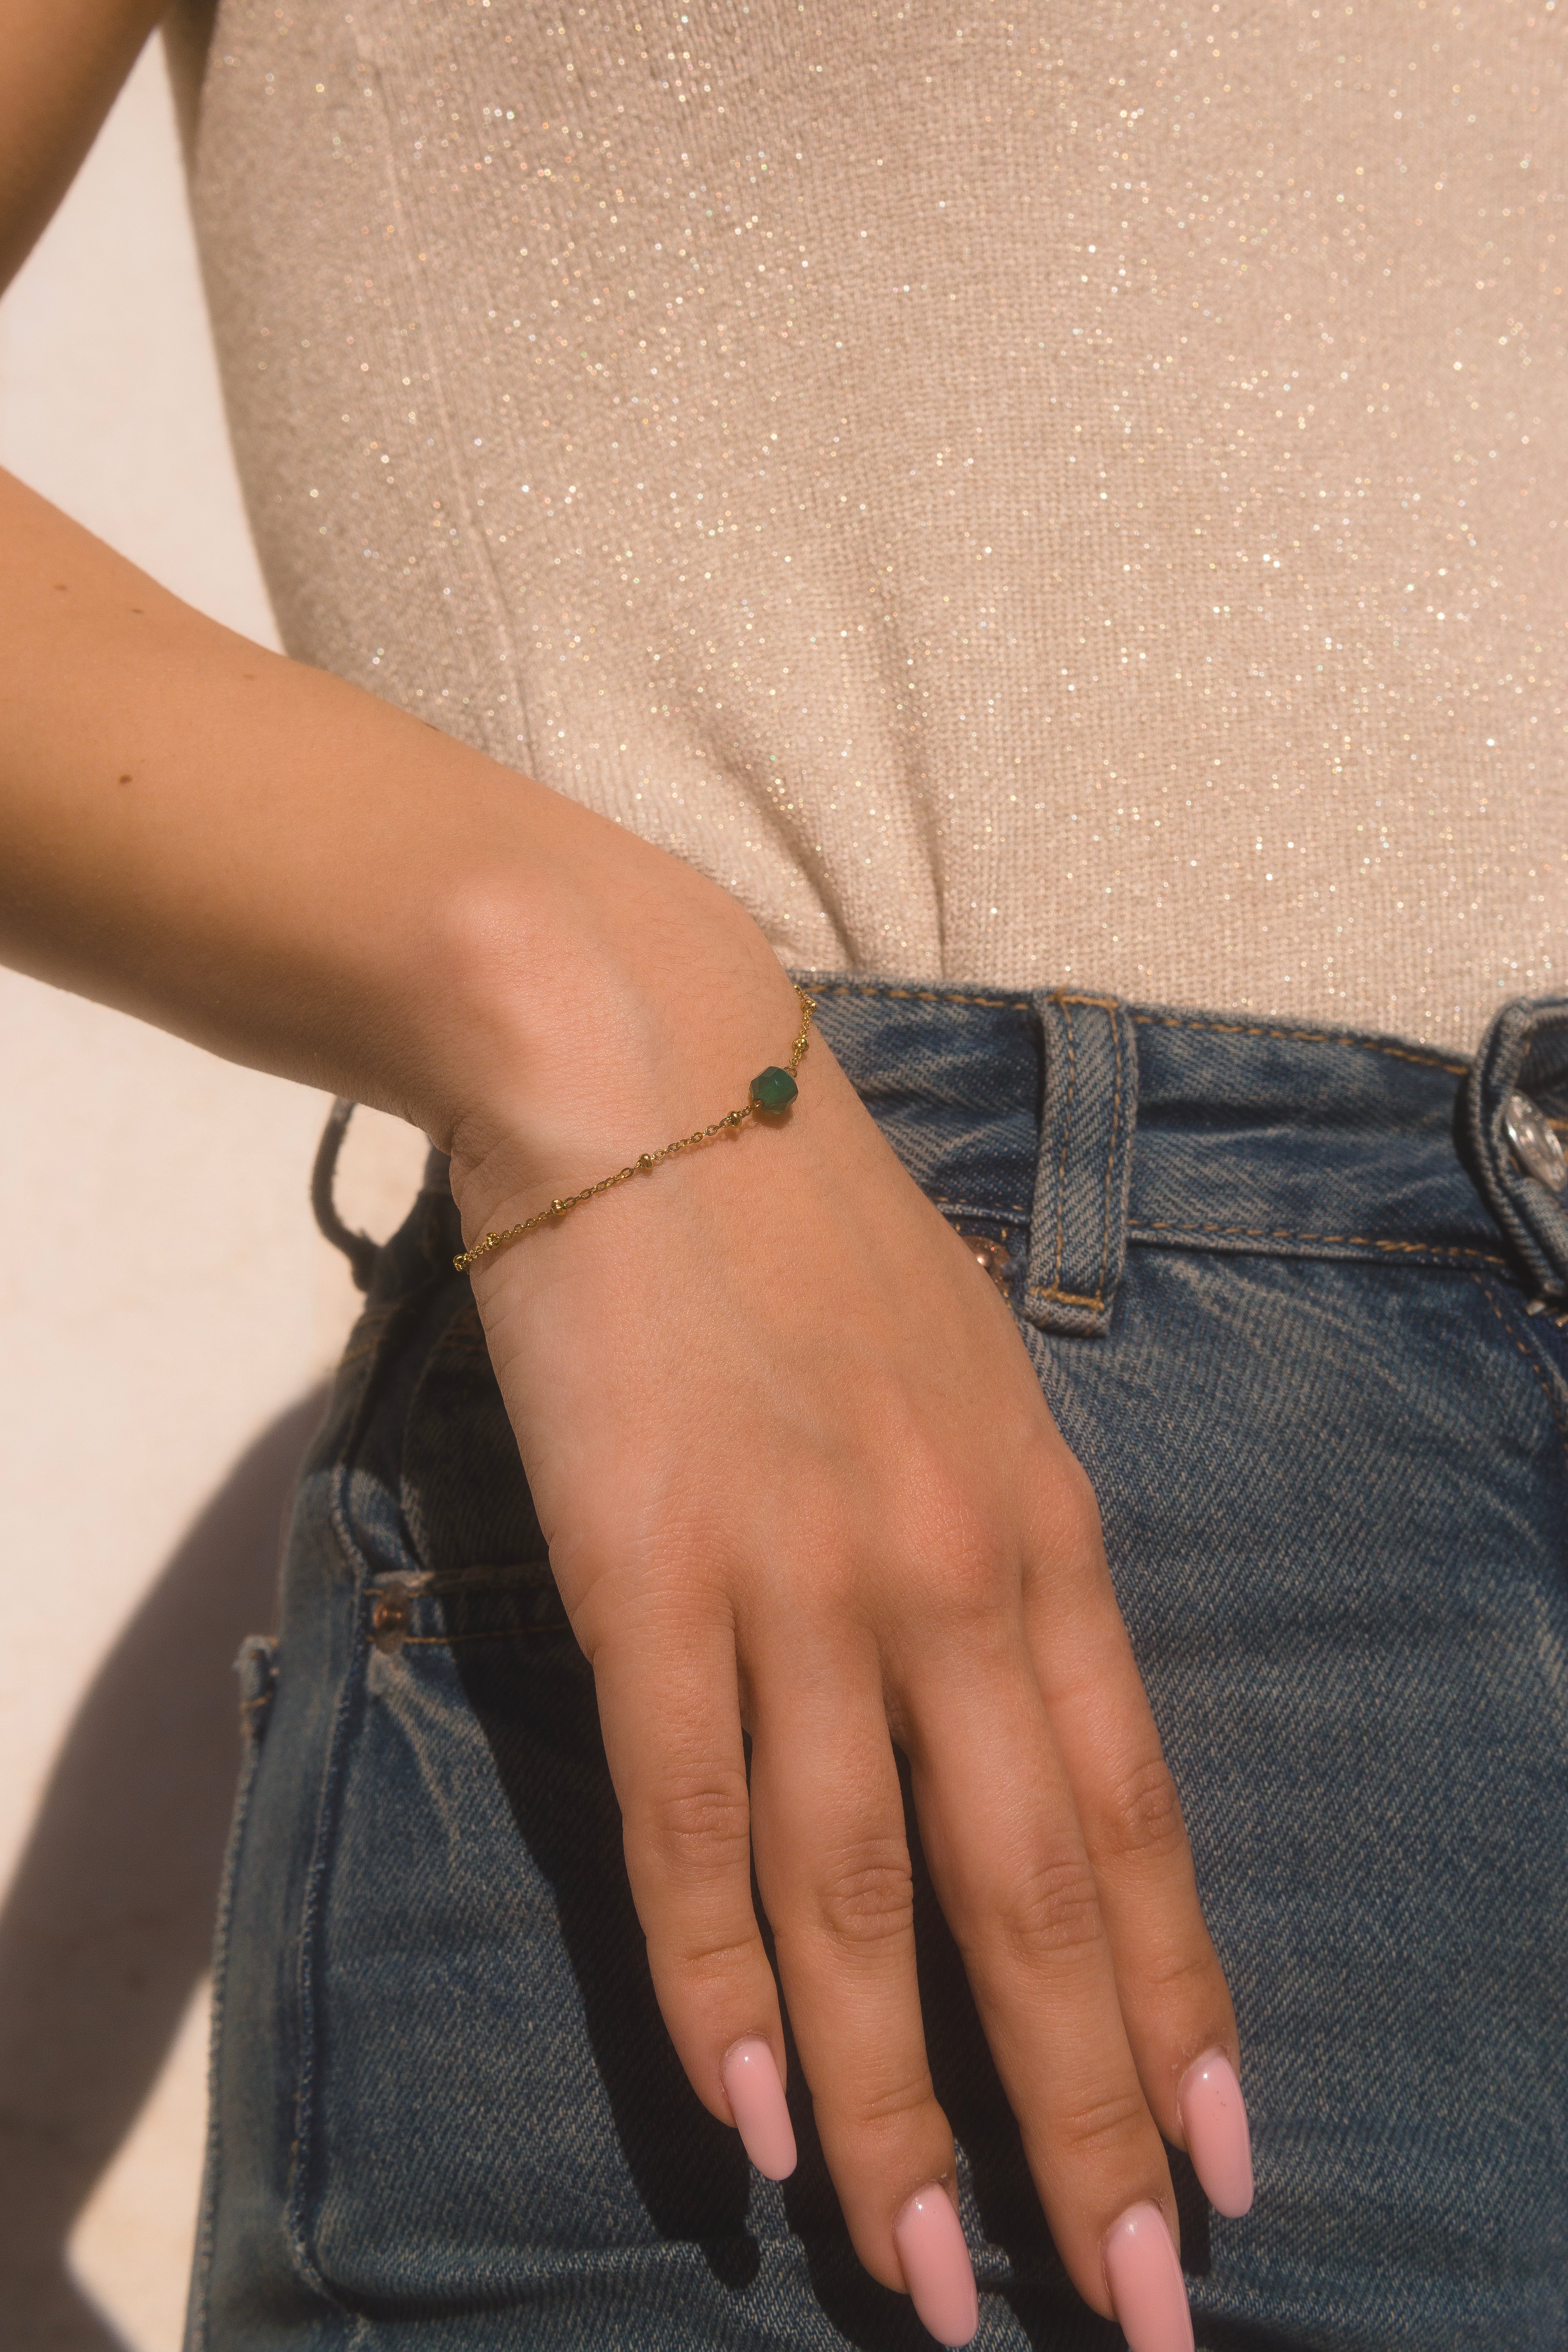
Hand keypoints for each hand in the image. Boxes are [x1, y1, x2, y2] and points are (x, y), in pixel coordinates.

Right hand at [448, 918, 1247, 2347]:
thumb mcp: (968, 1383)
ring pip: (865, 1897)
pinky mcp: (649, 1573)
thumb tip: (1015, 1712)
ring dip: (899, 2105)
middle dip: (1092, 2113)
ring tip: (932, 2275)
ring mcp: (797, 1580)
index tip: (1231, 2157)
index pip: (1135, 1816)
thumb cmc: (809, 1233)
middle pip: (1033, 1895)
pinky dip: (718, 1975)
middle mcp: (947, 1577)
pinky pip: (691, 1814)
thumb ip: (1000, 1549)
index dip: (1187, 1999)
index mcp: (1038, 1529)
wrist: (651, 1072)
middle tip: (1137, 2299)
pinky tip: (751, 2111)